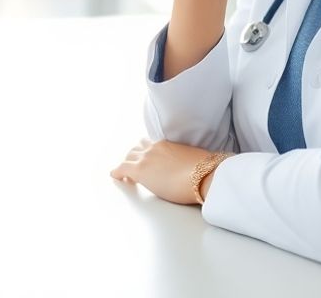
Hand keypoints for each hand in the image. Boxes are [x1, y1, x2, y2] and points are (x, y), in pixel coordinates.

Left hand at [109, 139, 227, 205]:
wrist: (205, 175)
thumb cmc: (205, 172)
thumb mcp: (194, 161)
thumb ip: (186, 161)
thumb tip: (192, 169)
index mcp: (167, 144)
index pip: (150, 144)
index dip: (146, 153)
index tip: (146, 160)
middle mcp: (155, 147)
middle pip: (137, 148)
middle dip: (134, 157)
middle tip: (134, 167)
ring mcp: (146, 158)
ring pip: (128, 156)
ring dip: (127, 164)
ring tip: (127, 175)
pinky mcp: (140, 170)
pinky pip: (121, 168)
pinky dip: (117, 172)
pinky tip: (115, 177)